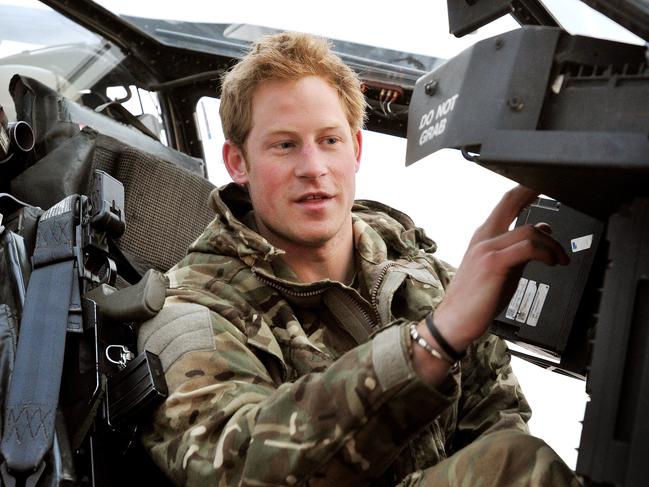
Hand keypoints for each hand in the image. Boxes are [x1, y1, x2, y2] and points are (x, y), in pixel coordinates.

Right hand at [431, 185, 568, 351]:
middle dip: (534, 192)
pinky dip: (546, 253)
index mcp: (484, 236)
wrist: (454, 321)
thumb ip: (521, 250)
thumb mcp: (502, 268)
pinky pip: (527, 248)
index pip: (505, 204)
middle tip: (556, 188)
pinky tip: (553, 263)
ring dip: (552, 244)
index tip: (543, 185)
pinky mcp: (493, 264)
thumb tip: (542, 233)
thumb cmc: (475, 298)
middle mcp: (484, 237)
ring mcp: (487, 249)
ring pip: (528, 230)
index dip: (525, 190)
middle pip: (511, 202)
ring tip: (561, 258)